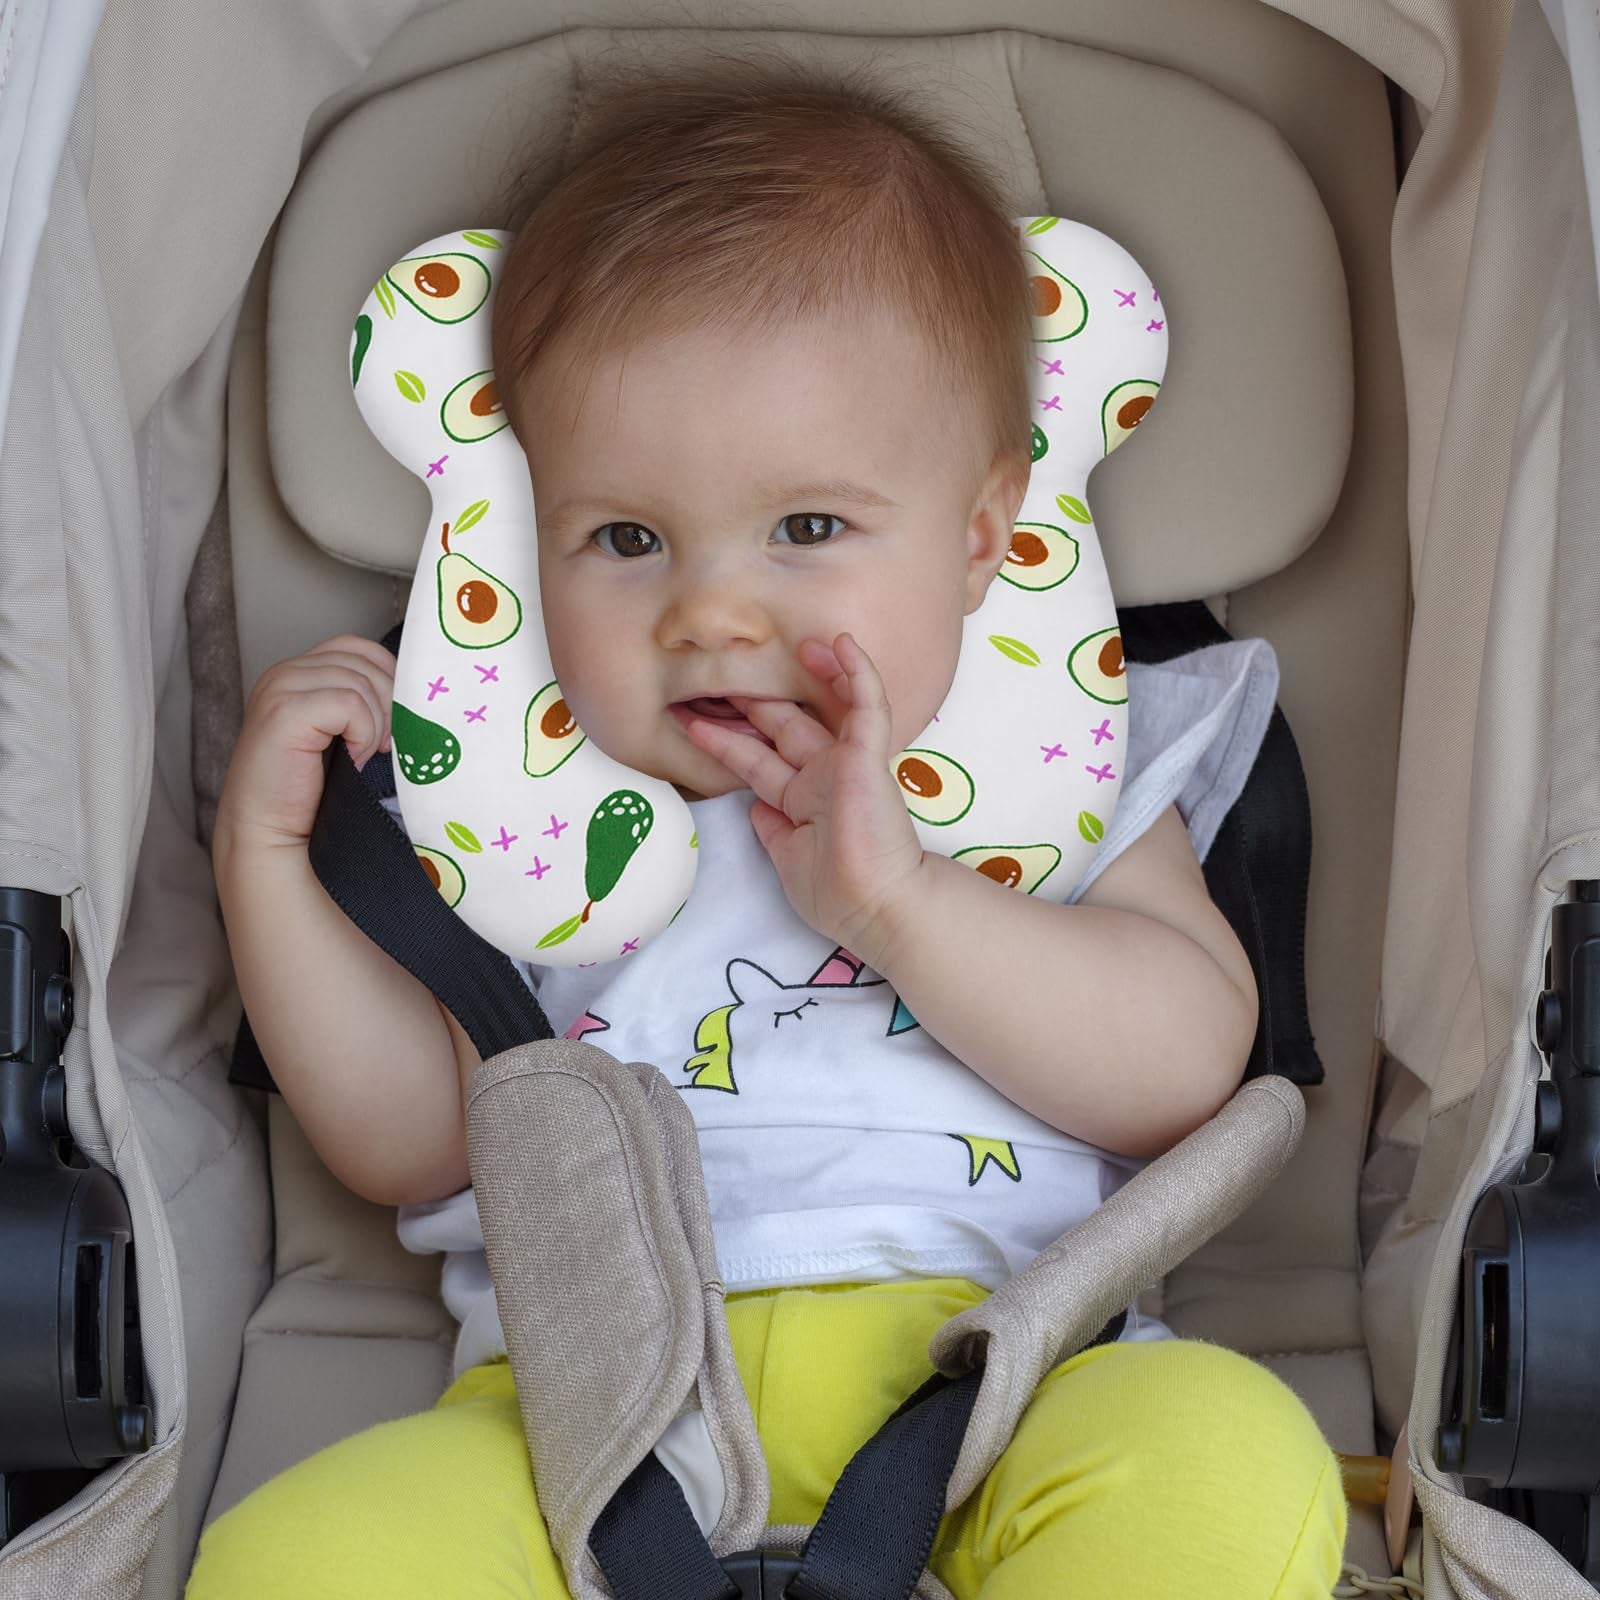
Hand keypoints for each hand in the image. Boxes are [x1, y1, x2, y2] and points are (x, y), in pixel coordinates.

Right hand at [215, 634, 394, 853]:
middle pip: (365, 663)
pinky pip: (350, 705)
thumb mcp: (342, 733)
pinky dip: (363, 735)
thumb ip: (362, 701)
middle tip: (382, 747)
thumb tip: (415, 690)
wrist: (273, 834)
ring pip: (361, 683)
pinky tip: (353, 760)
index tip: (391, 722)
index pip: (359, 648)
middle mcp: (285, 673)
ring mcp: (280, 689)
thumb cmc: (311, 791)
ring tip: (363, 756)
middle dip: (388, 705)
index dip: (388, 678)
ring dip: (375, 725)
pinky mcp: (284, 712)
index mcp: (298, 672)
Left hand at [683, 632, 924, 961]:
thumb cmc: (836, 895)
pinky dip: (858, 673)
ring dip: (807, 675)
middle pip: (782, 727)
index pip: (758, 762)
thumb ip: (771, 830)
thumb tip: (753, 805)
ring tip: (788, 645)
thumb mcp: (787, 861)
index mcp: (801, 802)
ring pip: (824, 706)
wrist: (875, 906)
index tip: (692, 723)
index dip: (726, 742)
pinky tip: (843, 643)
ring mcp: (846, 764)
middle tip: (720, 670)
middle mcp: (821, 777)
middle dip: (750, 700)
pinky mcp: (869, 757)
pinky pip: (867, 706)